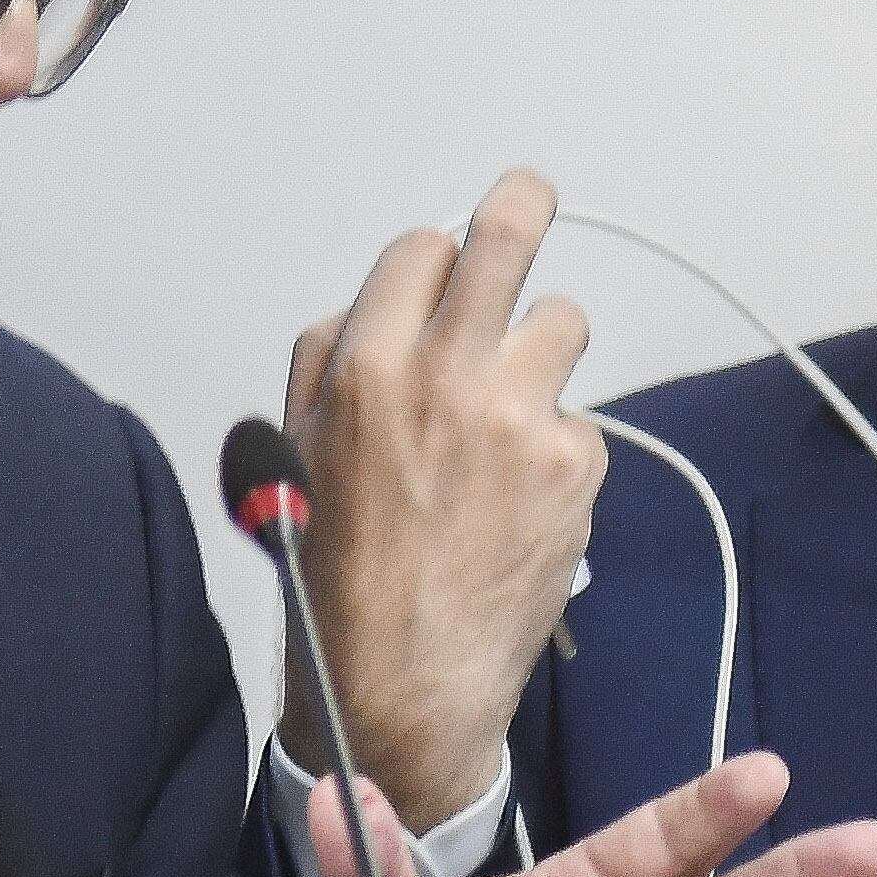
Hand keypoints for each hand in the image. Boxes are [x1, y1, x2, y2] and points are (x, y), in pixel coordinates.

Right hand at [286, 168, 604, 823]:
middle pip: (506, 237)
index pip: (422, 252)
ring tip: (514, 413)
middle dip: (523, 203)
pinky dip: (557, 448)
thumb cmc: (341, 577)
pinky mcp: (574, 466)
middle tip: (532, 196)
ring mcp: (521, 418)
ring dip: (543, 351)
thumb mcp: (297, 454)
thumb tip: (372, 305)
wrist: (403, 681)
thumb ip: (330, 364)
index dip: (439, 256)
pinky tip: (521, 499)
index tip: (459, 249)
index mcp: (366, 368)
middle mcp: (448, 377)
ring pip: (562, 322)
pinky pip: (579, 420)